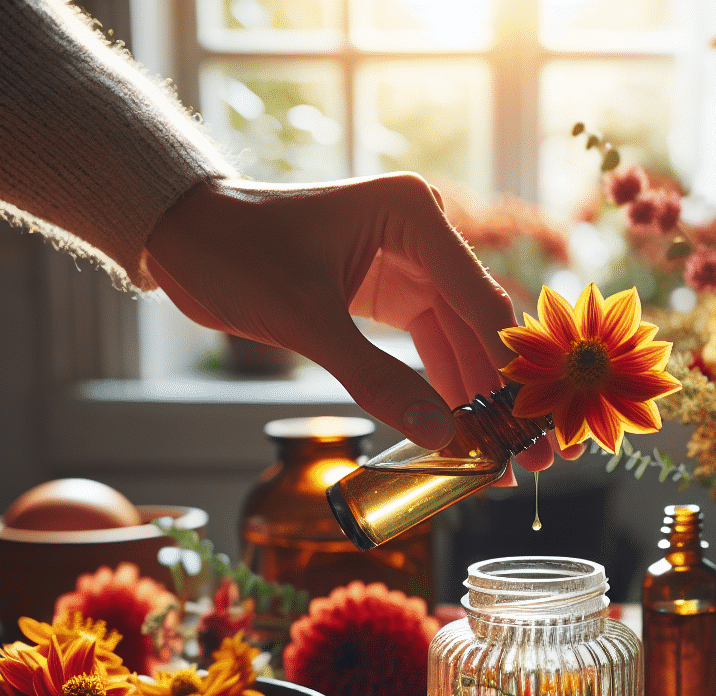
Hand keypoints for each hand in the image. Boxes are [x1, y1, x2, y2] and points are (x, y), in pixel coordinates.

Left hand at [142, 173, 576, 470]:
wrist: (182, 235)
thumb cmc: (233, 254)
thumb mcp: (305, 322)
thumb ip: (376, 380)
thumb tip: (441, 440)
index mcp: (413, 216)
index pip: (479, 302)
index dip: (509, 371)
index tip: (531, 425)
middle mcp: (425, 233)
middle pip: (481, 326)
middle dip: (504, 395)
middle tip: (533, 456)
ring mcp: (413, 263)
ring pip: (462, 342)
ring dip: (480, 400)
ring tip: (504, 461)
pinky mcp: (394, 290)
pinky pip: (433, 346)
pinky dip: (446, 390)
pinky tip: (464, 436)